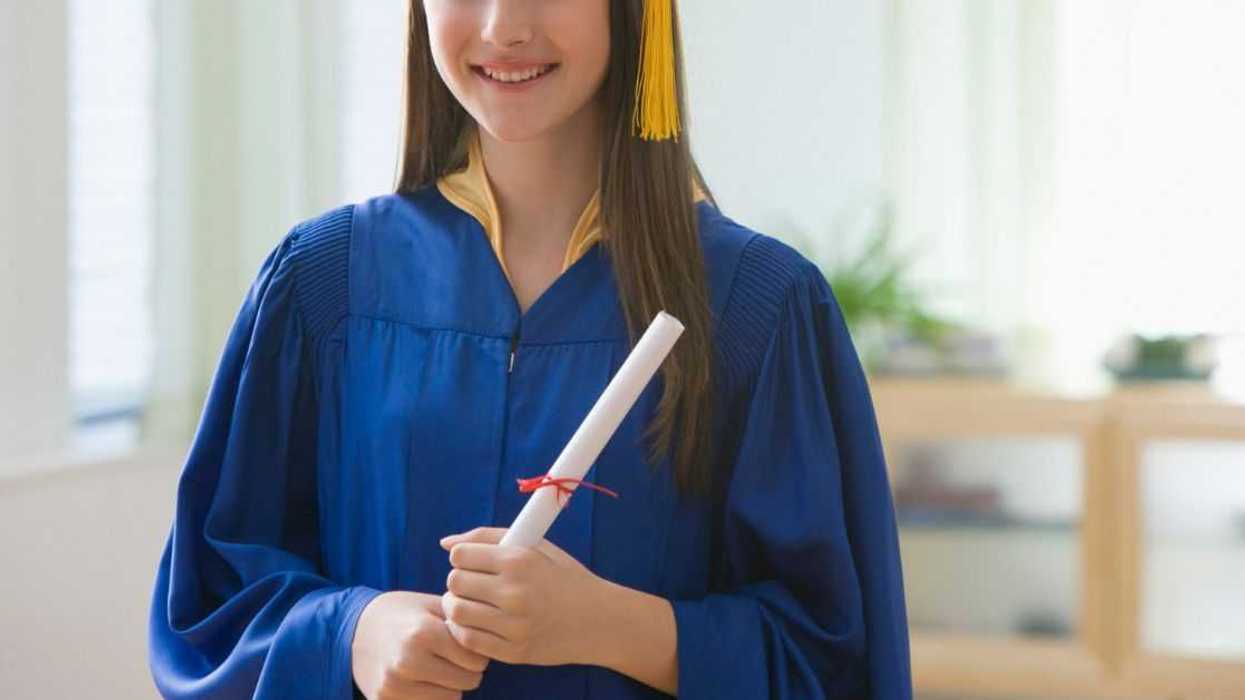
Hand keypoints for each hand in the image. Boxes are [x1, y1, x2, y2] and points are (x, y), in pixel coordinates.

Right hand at [351, 590, 489, 699]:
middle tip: (456, 657)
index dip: (477, 651)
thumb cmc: (402, 613)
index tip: (469, 644)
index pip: (475, 658)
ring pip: (452, 698)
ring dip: (452, 685)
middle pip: (468, 680)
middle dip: (468, 669)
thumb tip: (493, 634)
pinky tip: (424, 678)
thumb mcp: (430, 605)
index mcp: (423, 633)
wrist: (355, 629)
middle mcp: (408, 661)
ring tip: (439, 666)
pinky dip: (433, 695)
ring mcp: (395, 685)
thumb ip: (461, 619)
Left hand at [439, 526, 607, 666]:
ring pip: (456, 612)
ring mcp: (514, 625)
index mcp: (520, 561)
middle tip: (473, 585)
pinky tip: (478, 623)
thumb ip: (489, 537)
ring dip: (457, 605)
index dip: (462, 557)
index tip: (474, 562)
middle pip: (454, 582)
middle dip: (459, 581)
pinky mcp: (513, 651)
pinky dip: (465, 630)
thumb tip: (445, 543)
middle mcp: (515, 592)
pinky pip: (468, 639)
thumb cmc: (564, 577)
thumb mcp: (535, 547)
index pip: (460, 555)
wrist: (599, 620)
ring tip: (472, 604)